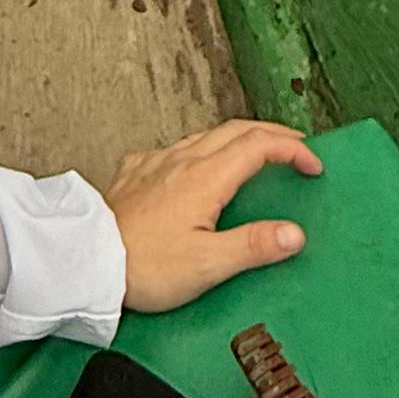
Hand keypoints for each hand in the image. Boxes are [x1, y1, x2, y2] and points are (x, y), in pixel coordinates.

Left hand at [105, 121, 322, 314]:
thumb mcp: (207, 264)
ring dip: (239, 138)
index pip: (260, 146)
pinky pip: (176, 148)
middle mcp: (181, 160)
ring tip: (256, 153)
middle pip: (236, 129)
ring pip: (206, 135)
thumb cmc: (144, 267)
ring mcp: (155, 163)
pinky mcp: (135, 173)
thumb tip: (294, 233)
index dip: (293, 149)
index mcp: (205, 177)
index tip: (314, 165)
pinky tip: (198, 166)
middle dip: (273, 133)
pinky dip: (202, 149)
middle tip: (297, 147)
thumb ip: (253, 246)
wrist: (84, 261)